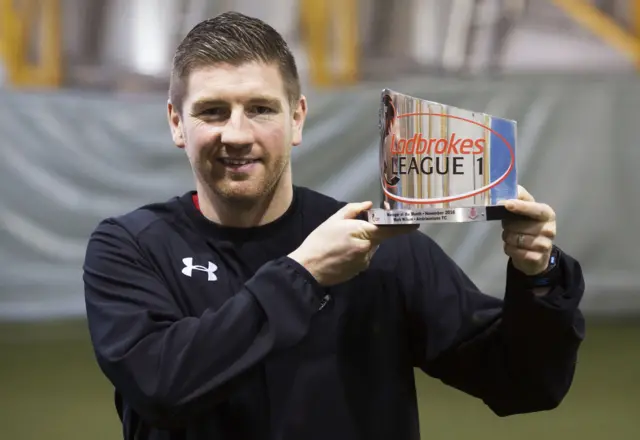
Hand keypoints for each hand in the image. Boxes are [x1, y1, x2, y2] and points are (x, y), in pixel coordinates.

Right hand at [289, 201, 417, 285]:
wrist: (308, 268)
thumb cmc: (320, 241)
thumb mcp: (334, 220)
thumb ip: (353, 210)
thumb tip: (368, 205)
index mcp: (363, 233)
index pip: (390, 228)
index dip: (404, 226)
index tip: (415, 222)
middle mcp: (368, 249)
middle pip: (379, 237)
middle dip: (372, 231)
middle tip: (354, 227)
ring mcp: (365, 261)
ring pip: (371, 247)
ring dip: (364, 242)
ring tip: (342, 241)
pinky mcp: (360, 270)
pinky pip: (364, 257)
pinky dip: (358, 252)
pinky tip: (342, 252)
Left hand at [501, 186, 555, 275]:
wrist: (536, 254)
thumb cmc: (528, 227)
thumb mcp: (525, 211)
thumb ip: (519, 198)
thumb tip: (511, 189)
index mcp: (547, 214)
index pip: (534, 209)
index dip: (520, 206)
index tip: (506, 204)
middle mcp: (549, 229)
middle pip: (517, 226)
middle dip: (508, 226)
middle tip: (510, 227)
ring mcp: (545, 245)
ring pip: (514, 239)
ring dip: (508, 238)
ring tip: (513, 237)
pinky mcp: (537, 258)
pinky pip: (514, 251)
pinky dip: (509, 249)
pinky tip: (515, 248)